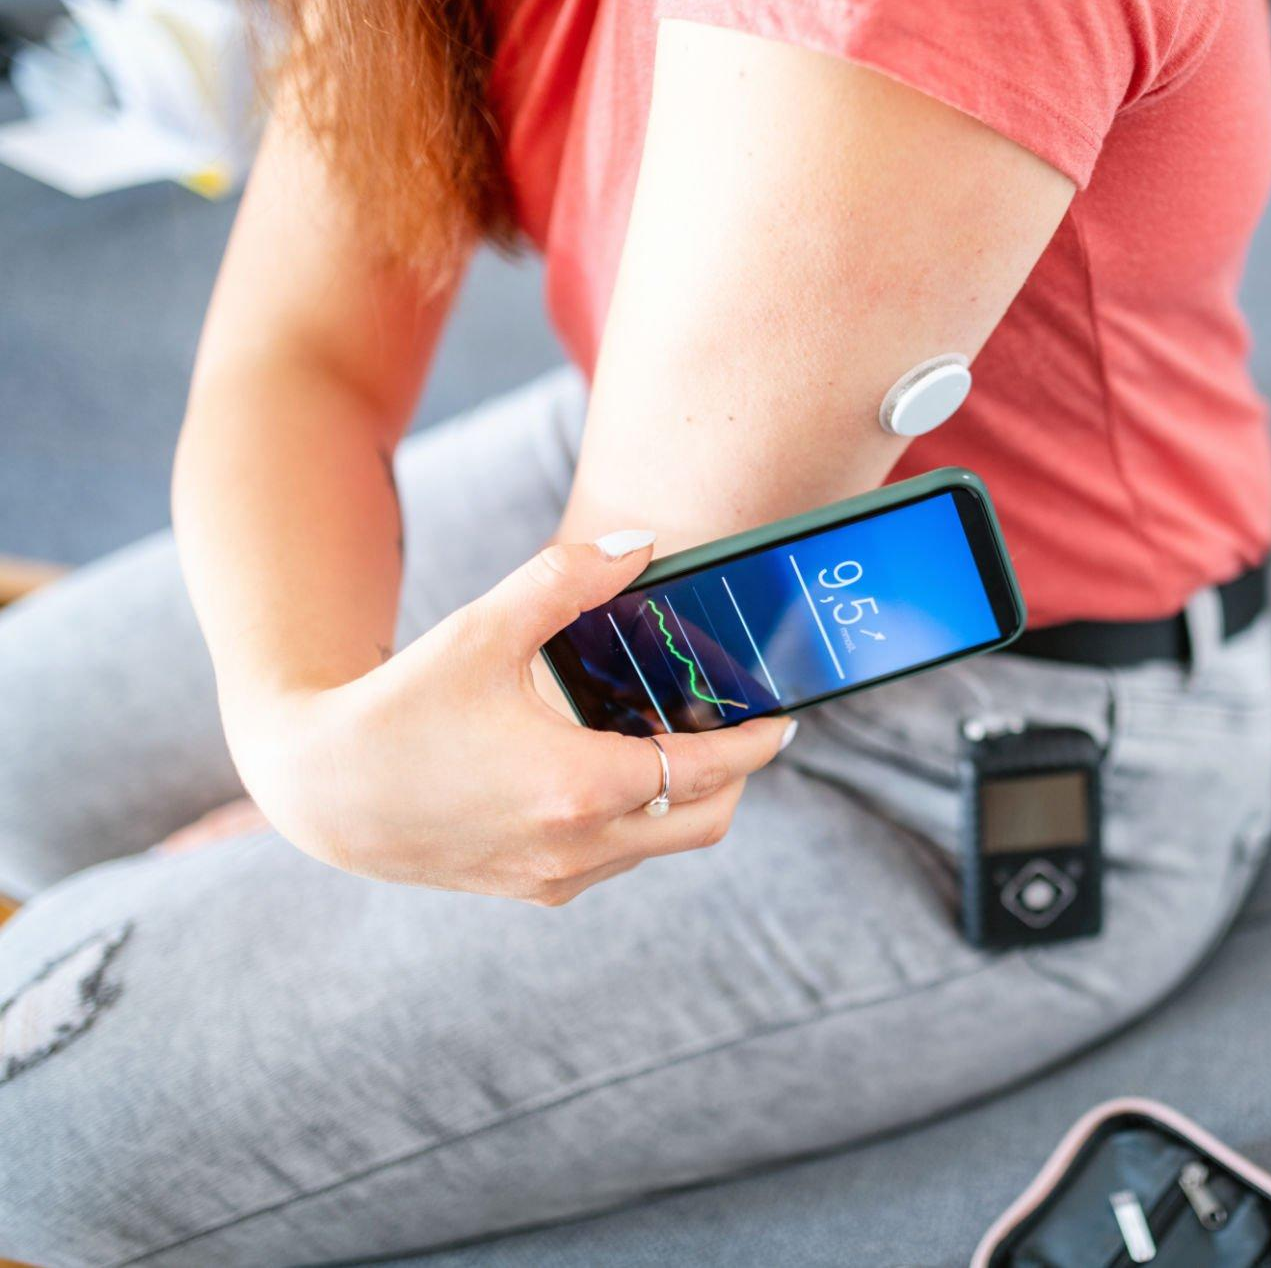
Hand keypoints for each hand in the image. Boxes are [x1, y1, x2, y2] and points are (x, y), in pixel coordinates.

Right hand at [222, 534, 792, 903]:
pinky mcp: (536, 891)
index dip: (757, 743)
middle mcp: (579, 846)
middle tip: (736, 725)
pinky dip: (641, 819)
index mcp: (578, 787)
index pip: (707, 771)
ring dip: (686, 797)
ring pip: (664, 844)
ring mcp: (559, 878)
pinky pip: (620, 858)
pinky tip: (616, 767)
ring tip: (674, 737)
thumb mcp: (482, 628)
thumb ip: (567, 578)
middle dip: (737, 776)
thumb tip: (640, 543)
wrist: (322, 793)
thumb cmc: (400, 705)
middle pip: (707, 821)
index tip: (785, 719)